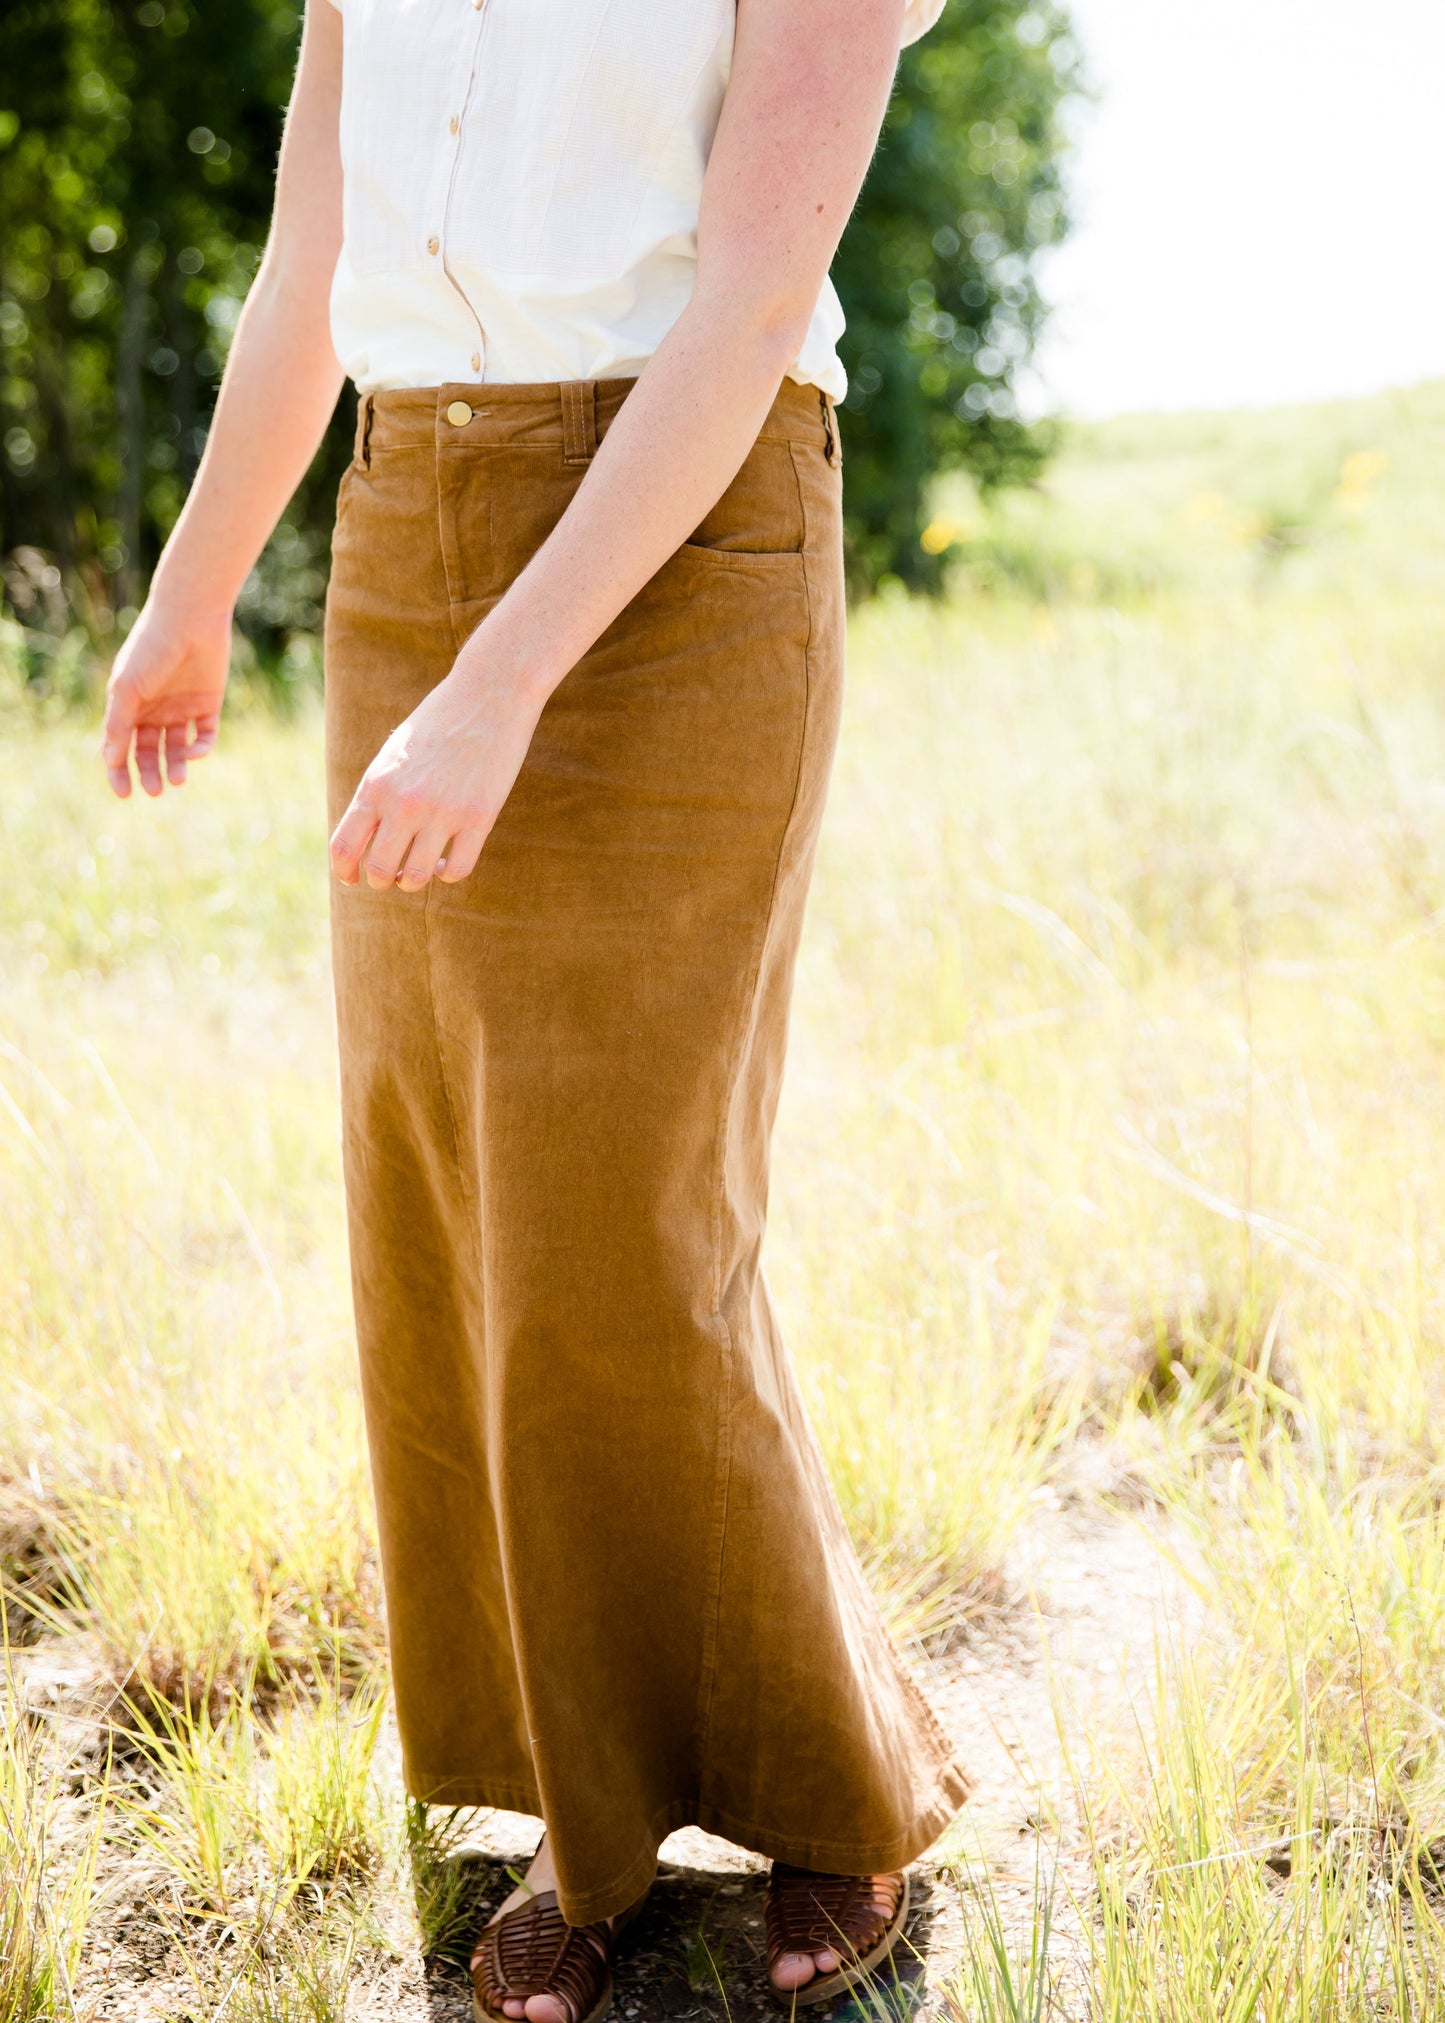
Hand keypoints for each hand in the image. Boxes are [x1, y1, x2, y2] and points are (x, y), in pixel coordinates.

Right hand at [101, 598, 231, 797]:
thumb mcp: (127, 688)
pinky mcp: (208, 705)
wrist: (190, 618)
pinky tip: (194, 752)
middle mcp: (154, 710)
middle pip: (150, 753)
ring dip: (177, 767)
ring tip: (178, 780)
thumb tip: (109, 760)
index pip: (121, 747)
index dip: (119, 771)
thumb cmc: (151, 649)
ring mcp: (182, 709)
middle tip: (154, 791)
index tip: (123, 793)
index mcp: (129, 706)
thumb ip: (118, 723)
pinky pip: (205, 736)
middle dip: (150, 774)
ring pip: (178, 750)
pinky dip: (200, 749)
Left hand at [328, 653, 545, 892]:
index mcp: (376, 785)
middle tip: (394, 874)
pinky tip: (449, 860)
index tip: (354, 878)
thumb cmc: (438, 722)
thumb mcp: (394, 755)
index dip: (345, 872)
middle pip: (379, 870)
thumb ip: (378, 795)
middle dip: (383, 880)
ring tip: (422, 868)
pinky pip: (457, 870)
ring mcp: (443, 811)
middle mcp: (405, 802)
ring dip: (415, 881)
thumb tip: (368, 840)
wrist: (488, 694)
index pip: (343, 847)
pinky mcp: (479, 817)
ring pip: (417, 877)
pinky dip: (449, 873)